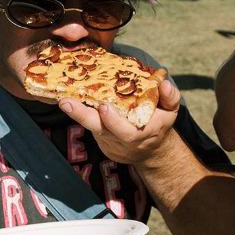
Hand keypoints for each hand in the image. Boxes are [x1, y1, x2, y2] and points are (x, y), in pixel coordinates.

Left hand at [59, 77, 182, 165]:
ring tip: (62, 99)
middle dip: (82, 116)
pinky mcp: (100, 139)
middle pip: (100, 130)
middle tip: (67, 102)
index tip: (104, 107)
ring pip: (90, 127)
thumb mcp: (171, 111)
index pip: (125, 132)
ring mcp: (108, 141)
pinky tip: (68, 98)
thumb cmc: (159, 123)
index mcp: (140, 134)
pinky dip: (78, 112)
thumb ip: (170, 97)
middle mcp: (121, 140)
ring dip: (76, 113)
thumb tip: (164, 84)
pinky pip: (89, 125)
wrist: (151, 150)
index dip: (113, 121)